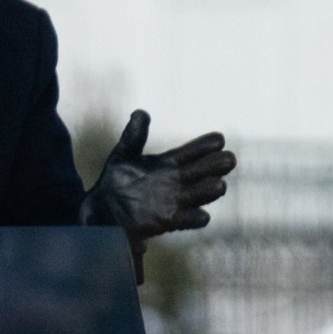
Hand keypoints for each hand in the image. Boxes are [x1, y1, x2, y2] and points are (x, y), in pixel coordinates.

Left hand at [79, 110, 234, 282]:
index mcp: (169, 163)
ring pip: (201, 194)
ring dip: (210, 190)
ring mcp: (175, 200)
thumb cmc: (117, 181)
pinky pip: (188, 220)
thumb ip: (133, 136)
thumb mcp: (123, 155)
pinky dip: (195, 218)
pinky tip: (201, 215)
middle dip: (217, 165)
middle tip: (228, 159)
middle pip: (204, 171)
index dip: (205, 145)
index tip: (218, 139)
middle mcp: (177, 181)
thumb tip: (141, 113)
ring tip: (219, 185)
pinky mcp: (168, 220)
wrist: (104, 209)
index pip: (193, 151)